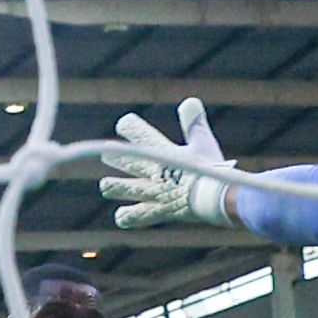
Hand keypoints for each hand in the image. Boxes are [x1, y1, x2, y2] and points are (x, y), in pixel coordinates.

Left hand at [100, 96, 237, 229]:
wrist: (212, 198)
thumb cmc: (210, 168)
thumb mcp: (203, 141)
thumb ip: (194, 122)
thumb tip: (190, 101)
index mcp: (160, 150)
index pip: (136, 132)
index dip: (128, 127)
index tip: (124, 125)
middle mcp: (151, 170)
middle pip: (126, 160)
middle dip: (116, 156)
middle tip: (108, 154)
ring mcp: (152, 191)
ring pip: (124, 188)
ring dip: (114, 186)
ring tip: (105, 185)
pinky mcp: (158, 210)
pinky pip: (137, 215)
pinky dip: (128, 217)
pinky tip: (121, 217)